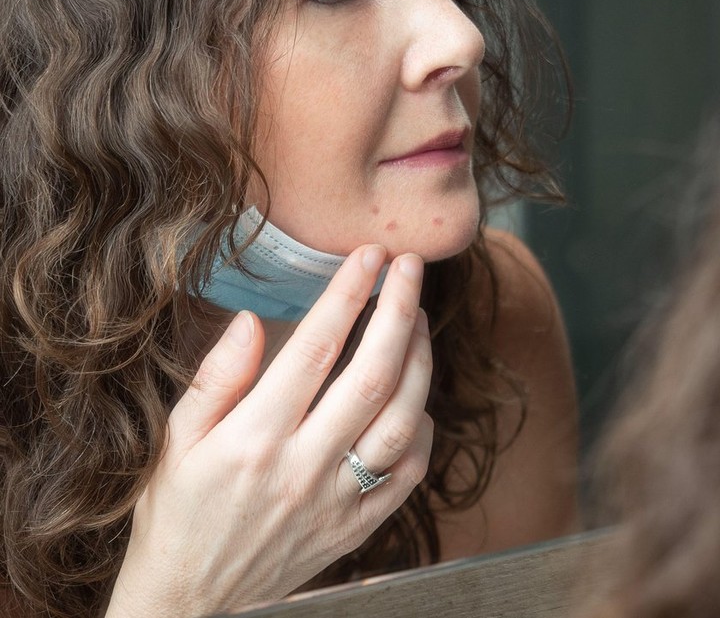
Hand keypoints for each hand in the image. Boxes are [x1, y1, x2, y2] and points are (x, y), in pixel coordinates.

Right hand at [106, 246, 433, 616]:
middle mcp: (303, 467)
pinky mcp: (358, 526)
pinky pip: (410, 473)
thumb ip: (216, 379)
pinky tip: (418, 397)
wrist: (190, 603)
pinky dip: (425, 428)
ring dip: (421, 362)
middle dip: (400, 310)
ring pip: (403, 420)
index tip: (369, 256)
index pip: (316, 349)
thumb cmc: (176, 512)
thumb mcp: (174, 442)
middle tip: (411, 267)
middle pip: (373, 375)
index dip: (349, 294)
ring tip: (419, 318)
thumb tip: (253, 320)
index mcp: (253, 439)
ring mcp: (337, 500)